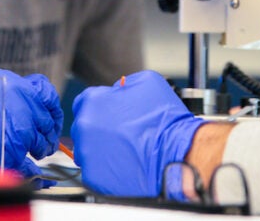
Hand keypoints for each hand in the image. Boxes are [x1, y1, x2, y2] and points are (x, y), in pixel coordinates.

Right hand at [0, 69, 62, 178]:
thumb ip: (9, 101)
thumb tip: (29, 111)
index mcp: (9, 80)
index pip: (43, 87)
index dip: (48, 102)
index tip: (49, 112)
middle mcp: (21, 93)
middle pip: (49, 109)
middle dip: (51, 124)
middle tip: (49, 135)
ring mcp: (26, 113)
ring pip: (47, 130)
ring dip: (45, 143)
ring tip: (39, 150)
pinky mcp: (27, 135)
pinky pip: (41, 146)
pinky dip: (39, 155)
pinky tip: (33, 162)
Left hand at [71, 70, 202, 196]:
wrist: (176, 153)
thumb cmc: (163, 119)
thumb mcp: (146, 82)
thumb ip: (124, 84)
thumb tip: (118, 91)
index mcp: (93, 102)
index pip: (85, 102)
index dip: (101, 107)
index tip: (111, 113)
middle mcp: (83, 127)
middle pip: (85, 127)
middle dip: (100, 129)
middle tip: (122, 133)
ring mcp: (86, 154)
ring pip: (88, 150)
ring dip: (102, 149)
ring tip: (126, 150)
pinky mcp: (93, 177)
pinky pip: (96, 171)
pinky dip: (107, 169)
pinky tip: (125, 165)